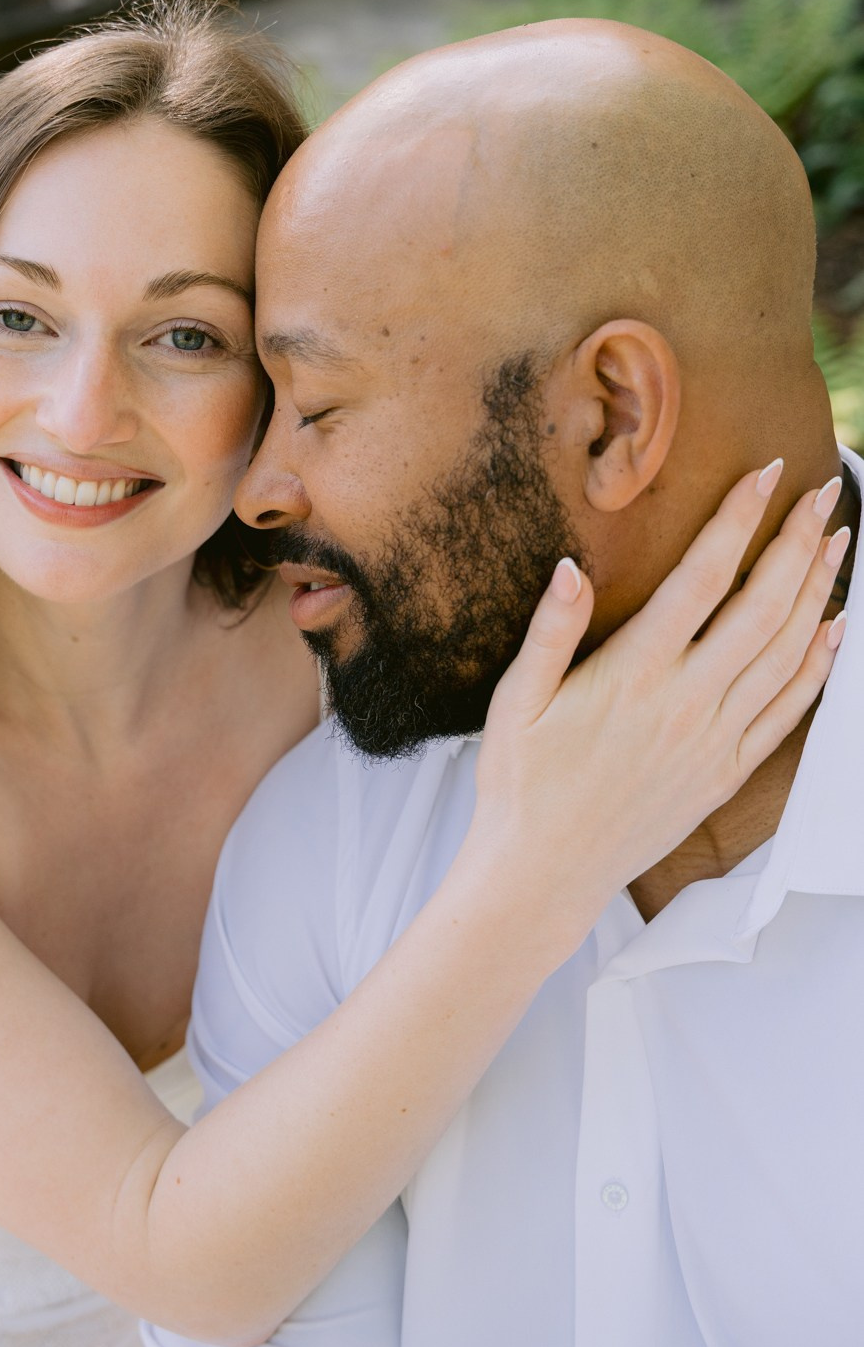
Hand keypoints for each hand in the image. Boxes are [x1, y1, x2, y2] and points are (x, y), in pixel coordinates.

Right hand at [471, 461, 847, 938]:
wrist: (544, 872)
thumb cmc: (521, 781)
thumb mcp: (515, 701)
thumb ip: (549, 631)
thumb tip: (571, 568)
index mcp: (632, 674)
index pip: (702, 578)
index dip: (738, 520)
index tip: (766, 474)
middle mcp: (685, 703)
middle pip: (762, 608)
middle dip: (797, 543)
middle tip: (821, 494)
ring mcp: (713, 740)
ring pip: (785, 653)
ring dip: (817, 592)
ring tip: (836, 543)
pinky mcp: (725, 772)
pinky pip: (788, 711)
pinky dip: (818, 665)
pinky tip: (833, 629)